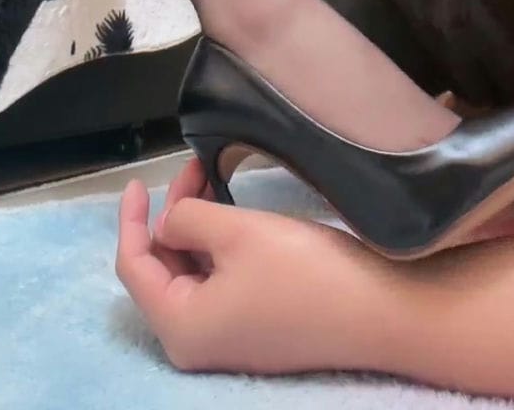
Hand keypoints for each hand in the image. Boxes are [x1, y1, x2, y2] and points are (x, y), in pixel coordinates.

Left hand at [116, 158, 385, 374]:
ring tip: (209, 182)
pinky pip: (216, 285)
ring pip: (190, 275)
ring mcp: (226, 340)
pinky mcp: (253, 331)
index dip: (131, 220)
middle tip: (193, 170)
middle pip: (162, 271)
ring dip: (195, 229)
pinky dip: (215, 248)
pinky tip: (228, 215)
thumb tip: (166, 225)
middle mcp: (196, 343)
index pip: (135, 266)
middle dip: (172, 217)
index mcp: (181, 327)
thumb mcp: (236, 231)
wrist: (381, 312)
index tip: (138, 181)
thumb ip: (187, 220)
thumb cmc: (305, 270)